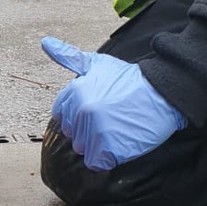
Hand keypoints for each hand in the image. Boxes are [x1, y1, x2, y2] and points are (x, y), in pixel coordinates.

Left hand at [42, 36, 186, 171]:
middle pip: (72, 135)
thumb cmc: (129, 80)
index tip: (97, 109)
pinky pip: (96, 162)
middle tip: (111, 117)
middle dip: (88, 130)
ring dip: (98, 144)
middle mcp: (81, 112)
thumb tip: (45, 42)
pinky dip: (107, 157)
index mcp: (75, 93)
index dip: (78, 116)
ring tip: (117, 128)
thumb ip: (68, 57)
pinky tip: (120, 141)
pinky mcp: (108, 148)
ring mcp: (95, 131)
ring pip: (83, 149)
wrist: (161, 94)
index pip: (61, 117)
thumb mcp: (97, 63)